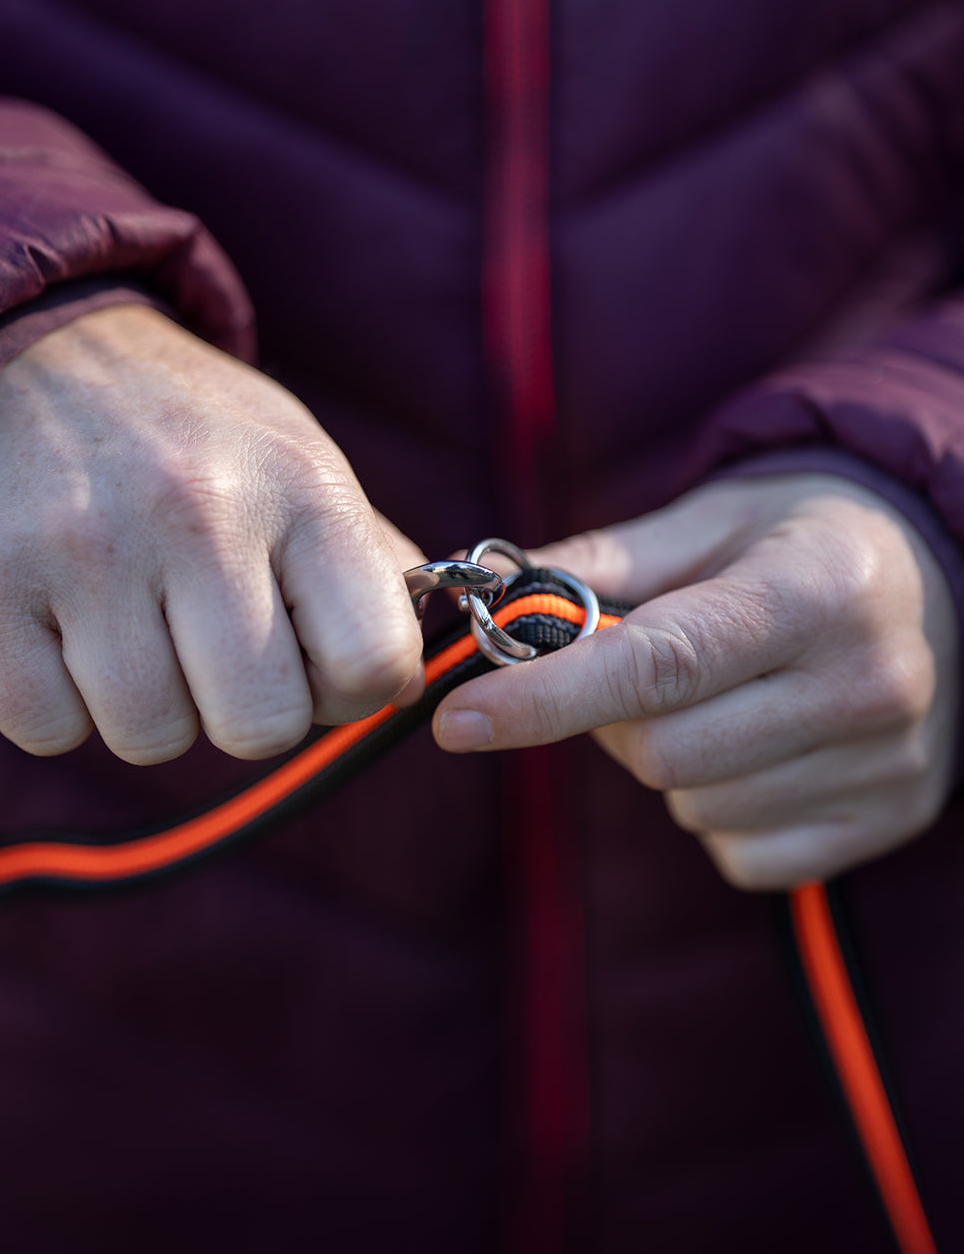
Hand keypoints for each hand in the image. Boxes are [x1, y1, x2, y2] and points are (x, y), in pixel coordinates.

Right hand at [0, 305, 423, 762]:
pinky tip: (60, 624)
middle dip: (239, 708)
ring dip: (144, 702)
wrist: (31, 346)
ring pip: (149, 737)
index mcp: (300, 486)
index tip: (308, 658)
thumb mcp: (297, 460)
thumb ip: (365, 563)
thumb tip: (408, 682)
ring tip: (128, 617)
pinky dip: (58, 702)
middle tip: (206, 644)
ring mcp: (84, 551)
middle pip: (259, 727)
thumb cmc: (187, 431)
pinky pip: (48, 730)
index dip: (346, 690)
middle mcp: (199, 512)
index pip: (373, 667)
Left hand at [433, 476, 958, 887]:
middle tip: (635, 673)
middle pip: (663, 752)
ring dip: (667, 764)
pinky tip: (756, 750)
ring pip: (696, 808)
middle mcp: (865, 682)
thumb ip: (605, 562)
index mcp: (814, 590)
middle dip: (612, 721)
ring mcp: (888, 762)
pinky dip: (720, 814)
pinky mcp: (891, 816)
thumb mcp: (715, 518)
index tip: (458, 720)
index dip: (545, 697)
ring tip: (717, 699)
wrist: (944, 574)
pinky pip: (745, 855)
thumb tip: (496, 600)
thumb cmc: (806, 537)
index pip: (657, 663)